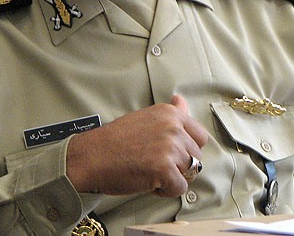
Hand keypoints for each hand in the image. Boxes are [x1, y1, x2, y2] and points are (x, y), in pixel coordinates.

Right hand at [66, 95, 207, 196]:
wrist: (93, 156)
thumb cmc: (116, 139)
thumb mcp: (146, 117)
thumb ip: (170, 112)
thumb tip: (181, 102)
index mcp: (170, 113)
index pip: (200, 135)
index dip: (188, 149)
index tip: (172, 153)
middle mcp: (173, 127)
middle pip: (197, 156)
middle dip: (180, 165)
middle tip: (157, 164)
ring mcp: (170, 147)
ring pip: (189, 173)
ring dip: (173, 178)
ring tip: (152, 172)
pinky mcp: (164, 169)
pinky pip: (179, 189)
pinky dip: (165, 191)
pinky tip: (150, 182)